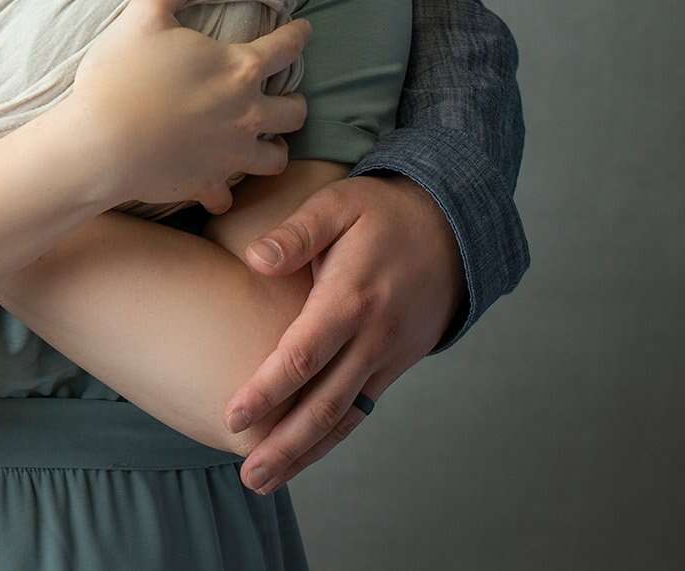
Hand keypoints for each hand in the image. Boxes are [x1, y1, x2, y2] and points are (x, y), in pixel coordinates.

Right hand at [68, 0, 310, 210]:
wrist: (99, 144)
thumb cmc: (121, 74)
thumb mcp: (144, 14)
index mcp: (239, 69)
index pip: (286, 48)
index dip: (299, 35)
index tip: (304, 30)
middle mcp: (247, 114)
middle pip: (295, 111)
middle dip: (294, 102)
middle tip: (283, 96)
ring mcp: (231, 155)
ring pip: (276, 157)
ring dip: (273, 147)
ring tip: (263, 141)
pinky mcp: (207, 184)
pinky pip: (228, 196)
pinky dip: (225, 190)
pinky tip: (218, 187)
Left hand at [223, 174, 463, 493]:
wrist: (451, 229)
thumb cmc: (381, 213)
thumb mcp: (338, 205)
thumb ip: (296, 232)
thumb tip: (255, 259)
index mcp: (352, 297)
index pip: (304, 355)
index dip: (268, 390)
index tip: (232, 417)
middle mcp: (373, 336)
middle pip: (325, 403)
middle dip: (284, 443)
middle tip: (248, 477)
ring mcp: (388, 356)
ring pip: (345, 416)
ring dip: (306, 452)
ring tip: (265, 479)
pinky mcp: (396, 364)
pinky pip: (361, 409)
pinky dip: (332, 436)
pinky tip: (304, 454)